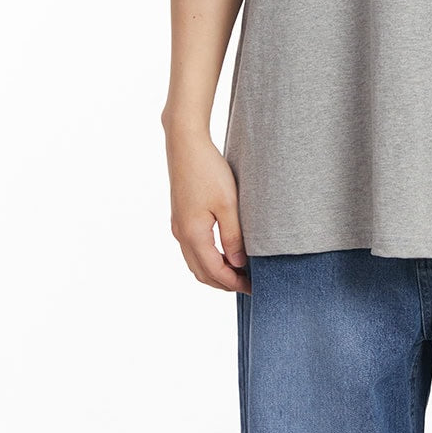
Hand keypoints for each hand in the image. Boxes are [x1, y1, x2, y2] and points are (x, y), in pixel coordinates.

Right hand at [164, 128, 250, 293]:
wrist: (186, 145)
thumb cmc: (208, 170)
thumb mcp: (228, 204)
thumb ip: (233, 236)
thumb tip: (238, 264)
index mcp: (193, 235)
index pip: (214, 271)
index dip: (234, 283)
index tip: (253, 288)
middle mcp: (181, 235)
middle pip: (202, 273)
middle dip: (224, 283)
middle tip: (248, 284)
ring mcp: (178, 226)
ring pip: (195, 262)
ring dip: (215, 272)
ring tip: (238, 271)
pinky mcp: (180, 217)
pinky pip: (193, 249)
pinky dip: (208, 258)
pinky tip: (224, 252)